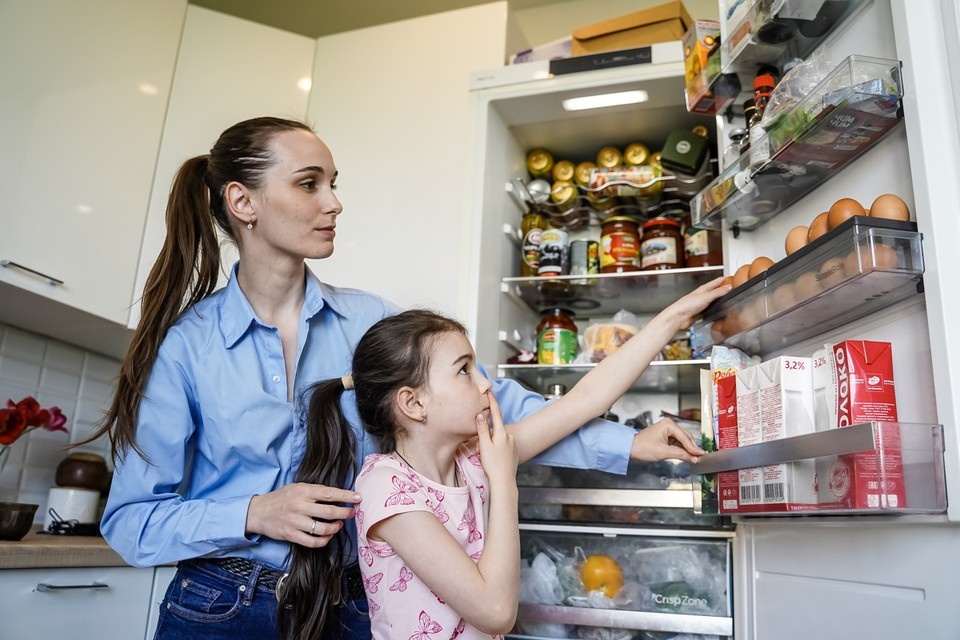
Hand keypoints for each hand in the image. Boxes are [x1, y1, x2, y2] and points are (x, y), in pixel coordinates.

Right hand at [245, 482, 361, 547]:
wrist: (258, 512)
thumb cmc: (281, 498)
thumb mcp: (296, 488)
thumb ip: (314, 491)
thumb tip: (337, 494)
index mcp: (302, 491)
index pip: (329, 493)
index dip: (346, 496)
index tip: (358, 497)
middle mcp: (300, 506)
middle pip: (329, 512)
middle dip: (345, 513)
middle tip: (352, 512)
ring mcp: (295, 522)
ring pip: (323, 529)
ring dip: (335, 528)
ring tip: (339, 524)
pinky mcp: (291, 535)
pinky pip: (312, 542)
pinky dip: (324, 540)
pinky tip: (328, 536)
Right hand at [476, 391, 517, 487]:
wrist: (504, 482)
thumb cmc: (493, 465)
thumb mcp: (484, 445)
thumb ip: (482, 429)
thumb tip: (481, 415)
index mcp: (502, 433)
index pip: (496, 413)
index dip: (492, 402)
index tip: (490, 392)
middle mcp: (509, 437)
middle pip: (494, 430)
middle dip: (485, 436)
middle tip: (478, 449)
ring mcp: (512, 445)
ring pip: (497, 439)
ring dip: (489, 444)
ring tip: (484, 456)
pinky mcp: (513, 452)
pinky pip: (502, 446)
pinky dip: (495, 449)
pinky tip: (492, 459)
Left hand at [630, 417, 704, 463]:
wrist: (629, 449)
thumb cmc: (642, 447)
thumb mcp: (664, 452)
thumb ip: (681, 454)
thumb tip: (693, 458)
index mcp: (668, 425)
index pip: (685, 438)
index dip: (694, 448)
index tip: (701, 454)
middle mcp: (669, 425)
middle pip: (686, 438)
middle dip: (692, 448)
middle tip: (700, 457)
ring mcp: (667, 431)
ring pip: (682, 441)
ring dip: (688, 449)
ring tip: (695, 458)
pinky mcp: (665, 437)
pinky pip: (677, 443)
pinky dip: (682, 449)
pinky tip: (687, 455)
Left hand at [664, 276, 730, 329]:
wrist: (678, 317)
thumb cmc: (687, 305)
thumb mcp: (706, 297)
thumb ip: (718, 292)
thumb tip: (729, 287)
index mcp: (704, 289)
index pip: (718, 281)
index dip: (726, 279)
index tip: (734, 279)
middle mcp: (703, 295)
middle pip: (717, 291)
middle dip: (725, 290)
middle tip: (734, 290)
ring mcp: (702, 304)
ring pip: (714, 301)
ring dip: (721, 301)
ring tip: (729, 300)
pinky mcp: (701, 313)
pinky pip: (711, 310)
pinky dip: (716, 310)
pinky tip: (719, 312)